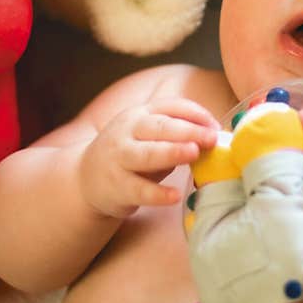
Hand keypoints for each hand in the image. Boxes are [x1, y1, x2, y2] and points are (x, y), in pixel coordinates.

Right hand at [79, 98, 218, 217]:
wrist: (86, 179)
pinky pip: (139, 190)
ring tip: (194, 153)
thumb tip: (214, 137)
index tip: (216, 126)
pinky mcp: (116, 186)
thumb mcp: (149, 136)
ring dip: (172, 152)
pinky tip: (175, 196)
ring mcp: (119, 159)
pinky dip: (158, 193)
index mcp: (140, 115)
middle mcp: (127, 132)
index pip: (170, 107)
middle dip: (188, 131)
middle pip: (160, 127)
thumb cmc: (131, 155)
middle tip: (211, 138)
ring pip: (147, 154)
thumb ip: (176, 134)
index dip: (195, 114)